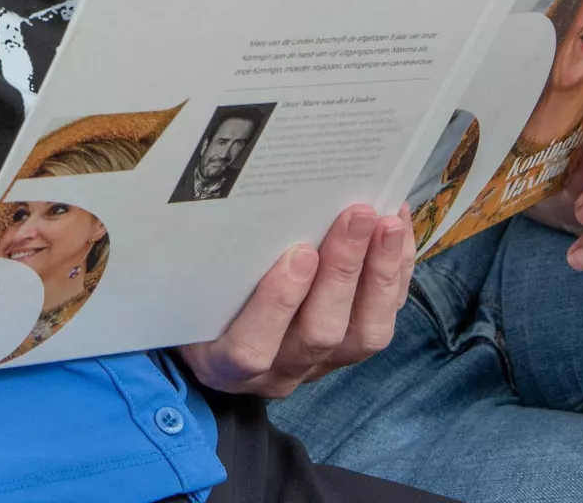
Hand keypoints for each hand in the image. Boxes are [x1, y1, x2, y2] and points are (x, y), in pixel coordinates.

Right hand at [179, 204, 413, 398]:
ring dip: (379, 274)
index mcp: (223, 363)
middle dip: (342, 270)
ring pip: (364, 335)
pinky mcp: (350, 352)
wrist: (215, 342)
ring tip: (386, 221)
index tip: (297, 254)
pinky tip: (397, 232)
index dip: (277, 304)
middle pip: (319, 334)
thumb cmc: (195, 303)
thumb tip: (224, 210)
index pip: (251, 347)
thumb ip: (198, 269)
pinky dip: (395, 274)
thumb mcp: (185, 294)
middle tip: (355, 215)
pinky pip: (382, 319)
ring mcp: (321, 366)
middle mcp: (277, 372)